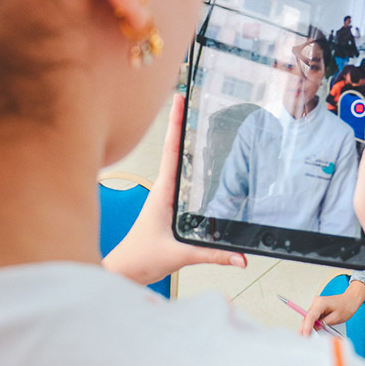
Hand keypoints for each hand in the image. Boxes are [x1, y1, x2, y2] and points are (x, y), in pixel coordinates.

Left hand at [102, 95, 246, 284]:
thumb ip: (212, 255)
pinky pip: (179, 175)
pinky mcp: (167, 203)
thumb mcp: (180, 255)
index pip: (172, 150)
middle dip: (181, 121)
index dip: (177, 122)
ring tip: (193, 116)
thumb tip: (240, 257)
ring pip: (176, 160)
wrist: (124, 270)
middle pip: (174, 147)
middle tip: (190, 95)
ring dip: (182, 138)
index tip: (181, 98)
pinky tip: (196, 155)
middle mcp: (164, 188)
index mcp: (164, 192)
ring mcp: (165, 194)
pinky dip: (185, 159)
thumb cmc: (141, 258)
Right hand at [300, 280, 364, 335]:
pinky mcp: (317, 307)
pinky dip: (311, 324)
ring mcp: (316, 304)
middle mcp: (316, 302)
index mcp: (320, 303)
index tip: (305, 336)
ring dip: (307, 327)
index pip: (310, 316)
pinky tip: (312, 332)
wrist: (350, 300)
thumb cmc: (346, 307)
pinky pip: (312, 317)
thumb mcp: (335, 318)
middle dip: (304, 329)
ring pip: (308, 318)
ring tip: (308, 337)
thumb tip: (313, 330)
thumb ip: (323, 324)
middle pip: (307, 317)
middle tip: (304, 340)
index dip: (306, 327)